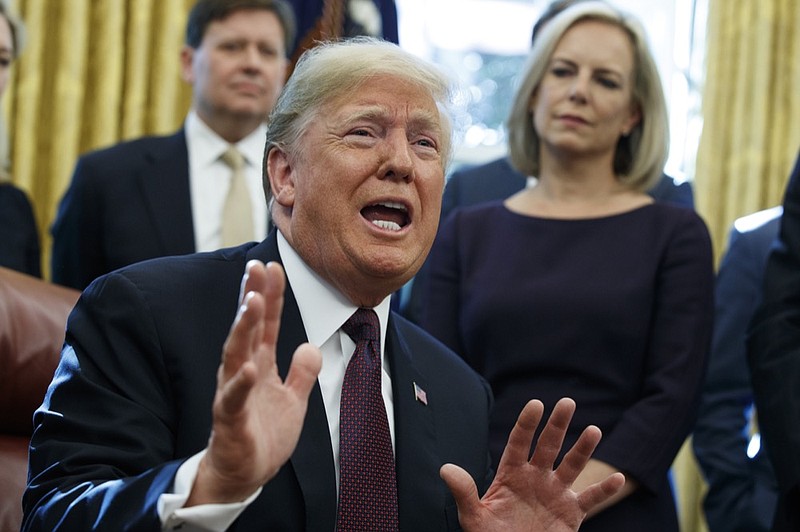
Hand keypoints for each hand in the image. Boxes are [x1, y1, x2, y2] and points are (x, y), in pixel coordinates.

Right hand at [187, 260, 321, 504]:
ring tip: (253, 302)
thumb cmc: (263, 435)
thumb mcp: (293, 400)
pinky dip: (241, 383)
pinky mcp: (230, 420)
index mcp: (259, 365)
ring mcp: (234, 394)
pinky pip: (234, 399)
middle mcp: (243, 372)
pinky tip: (250, 367)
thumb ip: (302, 372)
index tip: (273, 266)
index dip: (271, 296)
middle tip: (256, 267)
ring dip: (244, 328)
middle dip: (252, 297)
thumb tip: (310, 346)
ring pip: (236, 355)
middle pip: (248, 329)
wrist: (244, 475)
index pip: (266, 324)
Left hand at [441, 397, 624, 531]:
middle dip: (558, 425)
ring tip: (594, 430)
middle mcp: (535, 478)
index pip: (519, 443)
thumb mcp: (474, 517)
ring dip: (583, 449)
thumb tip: (445, 469)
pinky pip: (590, 499)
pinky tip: (618, 477)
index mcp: (511, 474)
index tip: (536, 404)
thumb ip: (464, 492)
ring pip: (572, 466)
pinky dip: (604, 489)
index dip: (527, 423)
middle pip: (548, 446)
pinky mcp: (571, 514)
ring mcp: (555, 494)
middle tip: (567, 402)